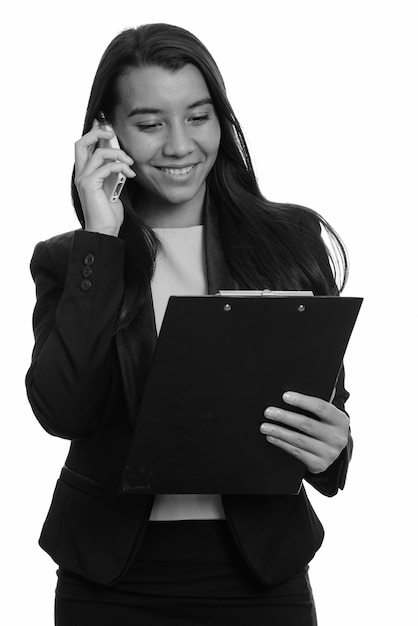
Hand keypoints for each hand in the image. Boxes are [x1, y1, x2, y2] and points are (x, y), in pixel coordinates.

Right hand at [74, 120, 135, 236]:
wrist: (105, 231)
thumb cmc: (109, 213)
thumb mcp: (113, 187)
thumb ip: (112, 173)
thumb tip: (121, 159)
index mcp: (85, 173)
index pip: (84, 146)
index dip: (94, 133)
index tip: (108, 127)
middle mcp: (81, 174)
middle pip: (81, 142)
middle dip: (97, 133)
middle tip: (112, 134)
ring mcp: (83, 179)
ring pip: (99, 153)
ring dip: (118, 154)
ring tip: (130, 164)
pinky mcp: (89, 185)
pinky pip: (106, 166)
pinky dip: (120, 167)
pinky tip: (130, 175)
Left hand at [260, 391, 349, 473]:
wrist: (331, 452)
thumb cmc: (324, 426)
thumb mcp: (327, 416)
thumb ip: (318, 403)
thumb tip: (299, 383)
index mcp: (341, 420)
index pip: (322, 407)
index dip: (302, 401)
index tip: (285, 396)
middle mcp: (338, 437)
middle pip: (307, 424)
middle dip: (285, 417)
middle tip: (268, 411)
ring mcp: (329, 453)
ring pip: (299, 440)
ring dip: (279, 431)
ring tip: (264, 426)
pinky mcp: (319, 465)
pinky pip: (296, 452)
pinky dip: (281, 443)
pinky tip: (271, 437)